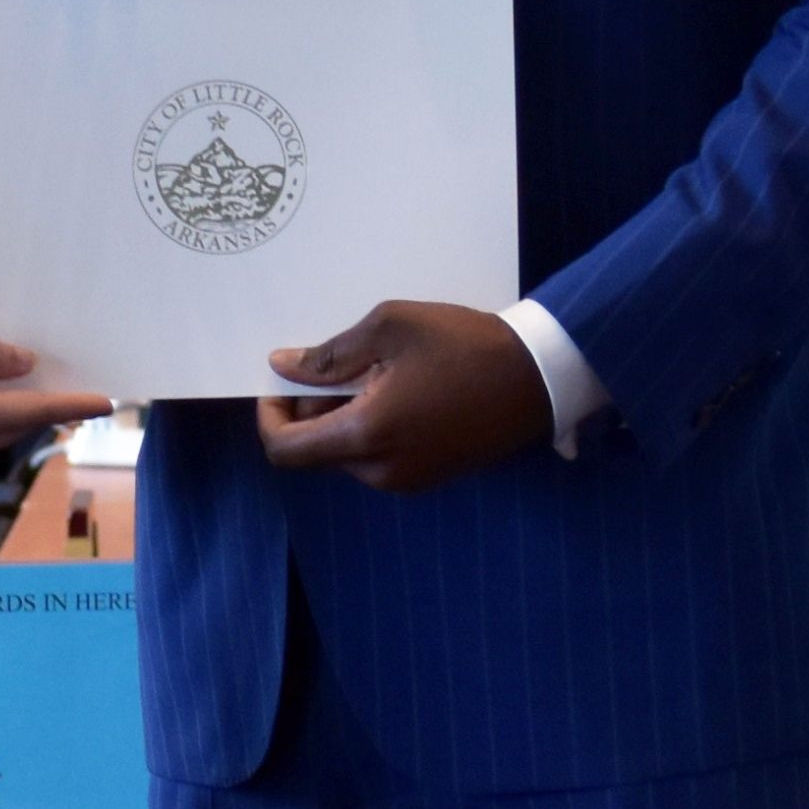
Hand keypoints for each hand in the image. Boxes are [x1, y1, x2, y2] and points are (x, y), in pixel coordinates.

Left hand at [256, 300, 553, 492]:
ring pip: (346, 452)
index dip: (269, 415)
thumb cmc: (463, 344)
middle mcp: (382, 471)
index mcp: (368, 435)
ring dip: (343, 414)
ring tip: (375, 367)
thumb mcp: (390, 328)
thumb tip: (283, 367)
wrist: (539, 377)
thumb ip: (330, 354)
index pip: (286, 450)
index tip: (280, 381)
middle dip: (312, 407)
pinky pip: (378, 456)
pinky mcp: (429, 476)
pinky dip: (370, 425)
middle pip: (316, 450)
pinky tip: (396, 387)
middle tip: (337, 359)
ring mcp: (408, 480)